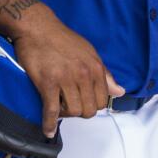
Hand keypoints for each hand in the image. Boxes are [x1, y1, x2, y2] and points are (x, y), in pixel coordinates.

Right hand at [8, 4, 123, 136]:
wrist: (38, 28)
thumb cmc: (62, 39)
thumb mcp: (89, 53)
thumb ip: (105, 75)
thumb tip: (119, 91)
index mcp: (95, 67)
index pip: (103, 100)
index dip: (93, 105)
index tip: (83, 102)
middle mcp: (83, 74)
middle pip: (89, 110)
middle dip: (80, 112)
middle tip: (70, 105)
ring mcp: (65, 79)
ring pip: (73, 112)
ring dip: (65, 115)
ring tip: (59, 106)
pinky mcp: (47, 83)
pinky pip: (51, 110)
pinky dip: (49, 123)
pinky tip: (48, 130)